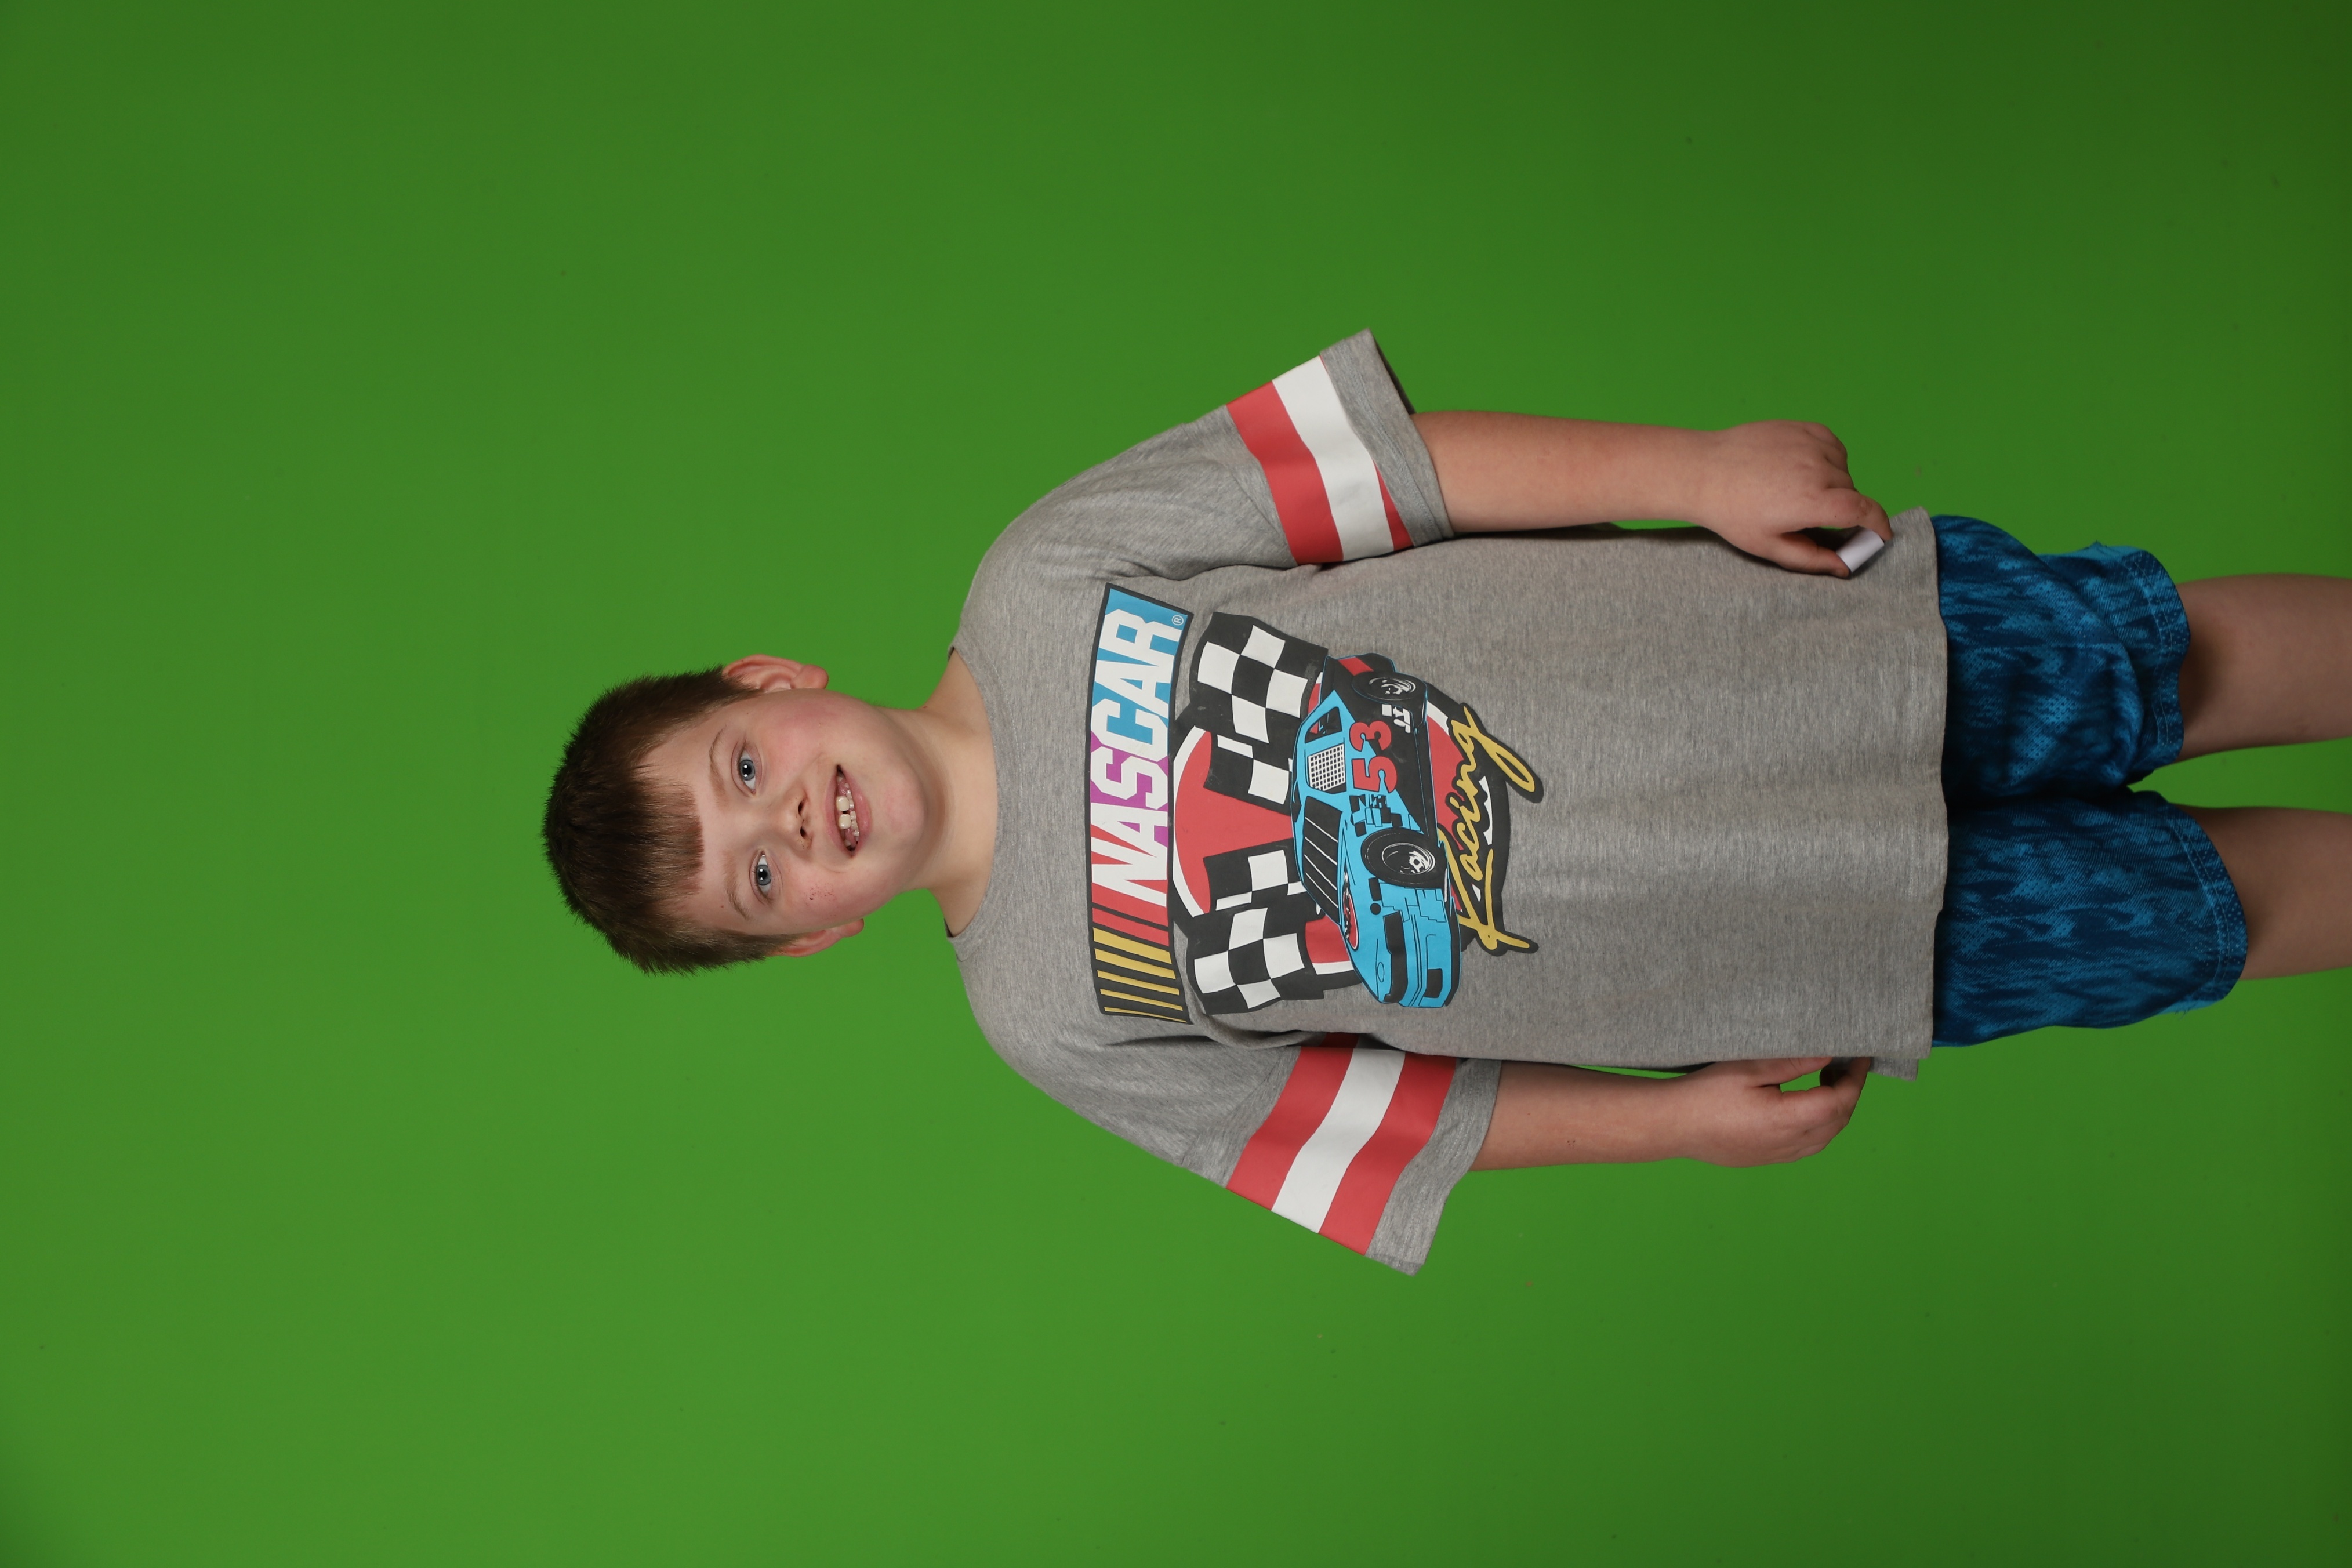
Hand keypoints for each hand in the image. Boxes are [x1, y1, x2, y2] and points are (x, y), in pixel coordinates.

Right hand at [1660, 1056, 1870, 1165]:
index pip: (1839, 1101)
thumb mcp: (1749, 1069)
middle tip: (1845, 1064)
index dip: (1855, 1078)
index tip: (1860, 1056)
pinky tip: (1806, 1106)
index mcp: (1786, 1120)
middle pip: (1838, 1121)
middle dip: (1849, 1092)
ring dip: (1836, 1110)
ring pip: (1826, 1137)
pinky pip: (1808, 1145)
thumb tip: (1829, 1055)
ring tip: (1826, 1082)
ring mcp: (1778, 1156)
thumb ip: (1792, 1063)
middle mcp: (1788, 1144)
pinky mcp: (1767, 1159)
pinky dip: (1820, 1125)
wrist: (1672, 1125)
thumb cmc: (1705, 1094)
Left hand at [1688, 422, 1890, 576]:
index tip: (1881, 534)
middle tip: (1810, 516)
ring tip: (1799, 490)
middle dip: (1841, 507)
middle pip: (1851, 492)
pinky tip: (1803, 468)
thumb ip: (1811, 559)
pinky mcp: (1803, 428)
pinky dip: (1828, 458)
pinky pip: (1833, 445)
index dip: (1879, 524)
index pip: (1865, 511)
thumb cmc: (1731, 512)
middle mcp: (1818, 469)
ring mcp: (1811, 444)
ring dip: (1833, 482)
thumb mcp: (1769, 546)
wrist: (1703, 471)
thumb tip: (1844, 567)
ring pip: (1843, 468)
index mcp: (1813, 501)